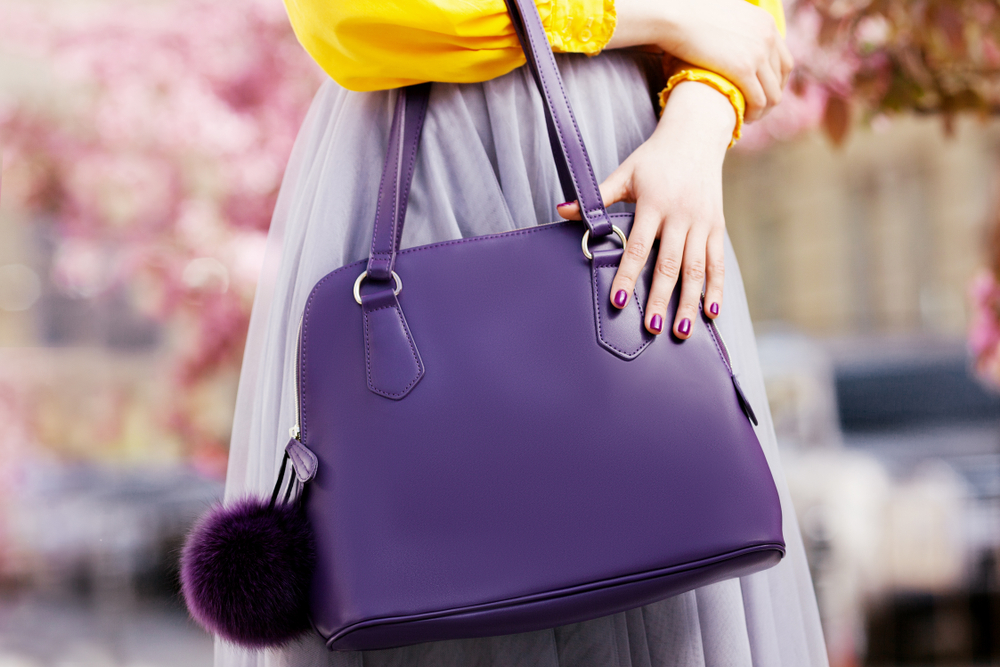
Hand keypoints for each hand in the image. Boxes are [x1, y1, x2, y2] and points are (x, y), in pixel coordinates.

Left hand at [557, 81, 732, 337]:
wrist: (697, 135)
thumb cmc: (655, 158)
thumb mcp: (625, 172)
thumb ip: (597, 196)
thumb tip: (562, 210)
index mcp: (653, 203)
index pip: (638, 246)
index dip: (628, 275)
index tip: (619, 301)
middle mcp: (680, 215)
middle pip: (670, 264)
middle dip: (661, 298)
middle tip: (651, 327)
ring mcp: (702, 222)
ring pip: (697, 269)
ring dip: (689, 302)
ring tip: (681, 331)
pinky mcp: (717, 226)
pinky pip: (718, 262)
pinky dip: (715, 288)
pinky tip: (710, 312)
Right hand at [607, 0, 792, 120]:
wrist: (676, 17)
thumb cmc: (690, 17)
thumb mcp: (726, 15)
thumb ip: (737, 27)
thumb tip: (732, 37)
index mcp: (766, 23)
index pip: (784, 59)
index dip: (776, 81)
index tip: (763, 92)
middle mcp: (767, 37)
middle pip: (781, 77)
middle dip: (770, 97)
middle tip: (755, 109)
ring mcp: (757, 53)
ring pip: (772, 93)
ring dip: (763, 110)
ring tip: (748, 117)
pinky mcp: (743, 69)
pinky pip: (758, 100)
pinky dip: (753, 113)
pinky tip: (742, 118)